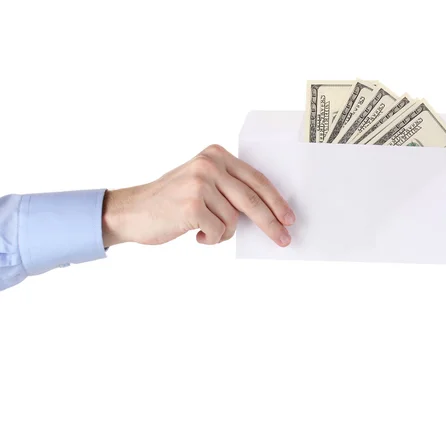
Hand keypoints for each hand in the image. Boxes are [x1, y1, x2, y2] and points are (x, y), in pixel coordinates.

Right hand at [101, 144, 294, 247]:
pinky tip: (195, 234)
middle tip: (284, 239)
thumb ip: (229, 189)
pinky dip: (210, 239)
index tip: (288, 218)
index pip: (256, 179)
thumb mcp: (201, 183)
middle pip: (252, 199)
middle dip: (270, 223)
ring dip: (222, 232)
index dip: (276, 201)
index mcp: (216, 155)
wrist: (131, 211)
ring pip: (233, 220)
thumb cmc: (170, 202)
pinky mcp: (192, 204)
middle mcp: (209, 164)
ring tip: (203, 229)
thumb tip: (268, 212)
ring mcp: (200, 183)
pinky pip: (218, 231)